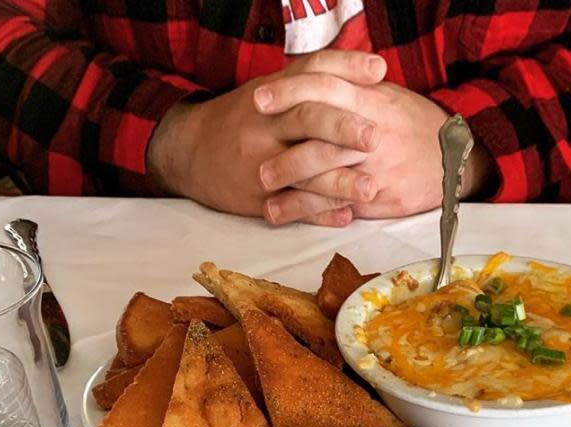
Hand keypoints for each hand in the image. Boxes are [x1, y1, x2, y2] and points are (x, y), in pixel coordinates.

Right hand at [147, 51, 386, 223]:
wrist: (191, 152)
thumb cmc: (244, 119)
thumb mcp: (271, 89)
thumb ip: (314, 80)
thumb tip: (373, 70)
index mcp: (274, 93)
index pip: (312, 71)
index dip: (346, 67)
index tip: (379, 70)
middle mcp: (266, 124)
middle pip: (306, 119)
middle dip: (342, 128)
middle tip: (375, 137)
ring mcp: (261, 162)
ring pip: (302, 170)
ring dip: (338, 181)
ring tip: (372, 188)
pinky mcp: (257, 197)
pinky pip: (292, 207)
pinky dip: (320, 213)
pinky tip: (346, 216)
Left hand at [255, 79, 492, 223]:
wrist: (455, 158)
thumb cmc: (412, 124)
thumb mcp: (386, 96)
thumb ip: (350, 86)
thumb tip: (310, 76)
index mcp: (371, 99)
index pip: (326, 86)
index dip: (290, 91)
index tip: (259, 99)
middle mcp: (372, 133)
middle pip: (321, 136)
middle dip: (285, 147)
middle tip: (254, 156)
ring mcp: (374, 169)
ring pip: (327, 174)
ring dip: (290, 183)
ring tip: (261, 187)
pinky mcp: (378, 198)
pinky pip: (337, 204)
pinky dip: (307, 210)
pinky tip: (280, 212)